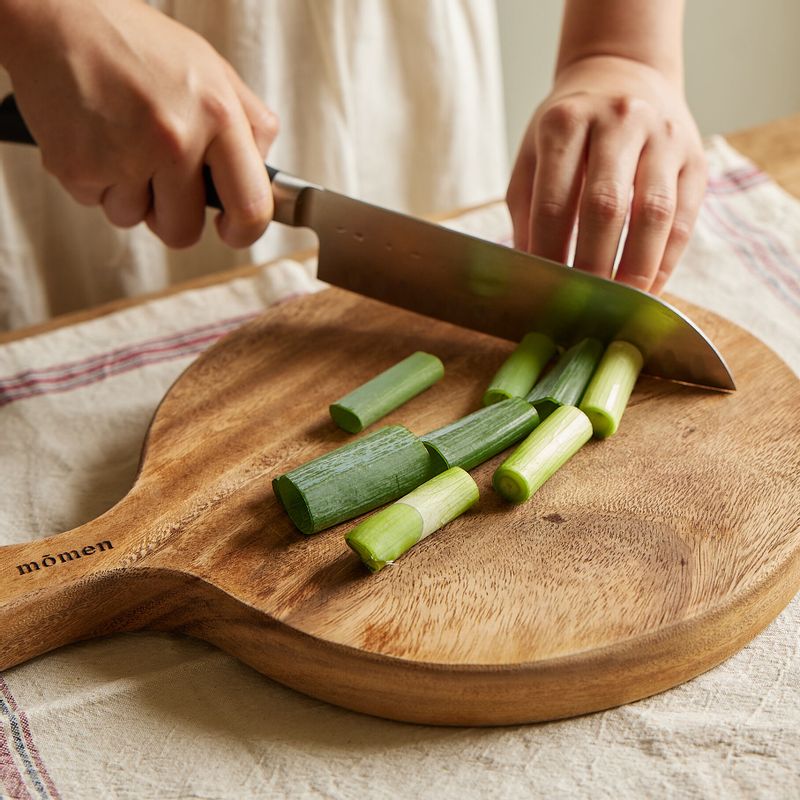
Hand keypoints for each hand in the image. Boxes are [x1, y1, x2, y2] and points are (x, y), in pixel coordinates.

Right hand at [0, 0, 277, 248]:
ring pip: (135, 219)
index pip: (250, 206)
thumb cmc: (135, 43)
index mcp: (217, 115)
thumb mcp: (212, 70)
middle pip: (184, 232)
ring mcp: (123, 157)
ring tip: (120, 141)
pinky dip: (95, 180)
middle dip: (173, 216)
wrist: (53, 13)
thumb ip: (249, 125)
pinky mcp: (77, 167)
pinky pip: (95, 203)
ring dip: (129, 194)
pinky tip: (94, 137)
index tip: (231, 230)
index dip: (243, 232)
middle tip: (161, 179)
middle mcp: (173, 139)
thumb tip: (264, 175)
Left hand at [507, 56, 705, 294]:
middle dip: (593, 265)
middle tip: (583, 308)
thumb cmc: (569, 130)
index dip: (550, 252)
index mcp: (566, 123)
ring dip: (636, 268)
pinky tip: (649, 288)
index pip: (555, 201)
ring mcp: (663, 136)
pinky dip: (666, 260)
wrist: (624, 77)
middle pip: (606, 206)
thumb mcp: (534, 155)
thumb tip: (532, 272)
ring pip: (654, 212)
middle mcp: (618, 121)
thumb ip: (528, 210)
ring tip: (620, 307)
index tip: (545, 292)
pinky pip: (684, 217)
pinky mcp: (695, 157)